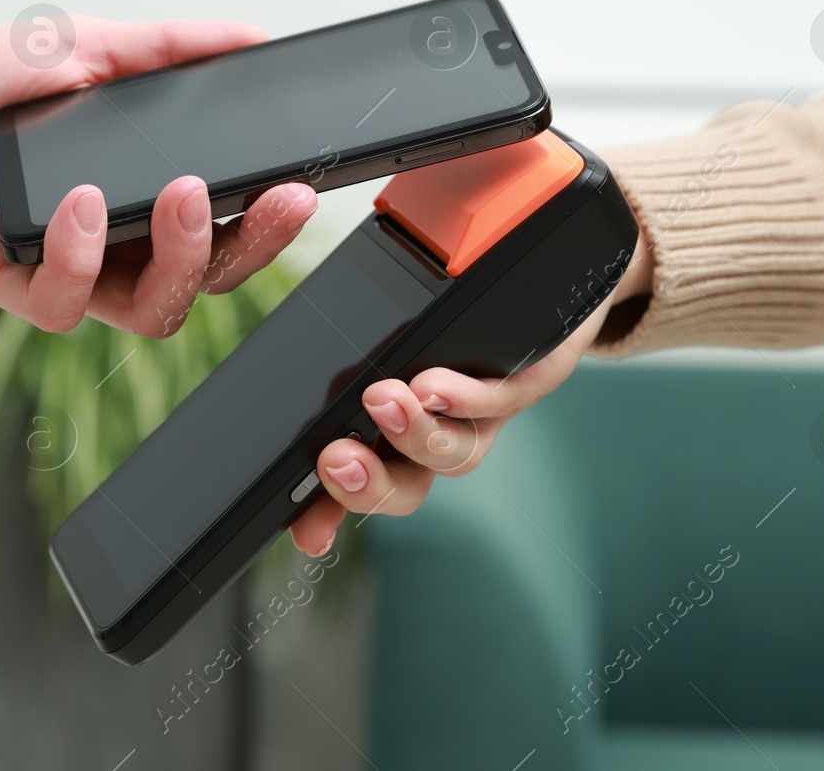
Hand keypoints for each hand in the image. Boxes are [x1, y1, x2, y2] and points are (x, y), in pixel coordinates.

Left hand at [0, 17, 316, 335]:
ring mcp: (64, 270)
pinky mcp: (11, 286)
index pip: (222, 221)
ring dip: (184, 254)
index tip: (303, 180)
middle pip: (208, 277)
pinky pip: (69, 303)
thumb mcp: (79, 45)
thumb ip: (165, 49)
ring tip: (184, 194)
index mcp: (133, 192)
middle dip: (256, 244)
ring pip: (156, 307)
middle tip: (278, 198)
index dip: (269, 216)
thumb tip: (249, 36)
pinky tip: (82, 201)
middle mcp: (108, 242)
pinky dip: (84, 252)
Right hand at [287, 233, 652, 555]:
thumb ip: (345, 349)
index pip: (355, 482)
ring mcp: (485, 414)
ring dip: (414, 433)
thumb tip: (268, 337)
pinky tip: (435, 384)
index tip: (306, 532)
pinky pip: (501, 398)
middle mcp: (442, 435)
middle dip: (368, 483)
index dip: (326, 515)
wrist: (554, 291)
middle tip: (337, 460)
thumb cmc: (460, 317)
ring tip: (383, 400)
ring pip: (454, 451)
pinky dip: (466, 397)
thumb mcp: (388, 330)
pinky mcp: (530, 379)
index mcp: (397, 432)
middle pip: (406, 486)